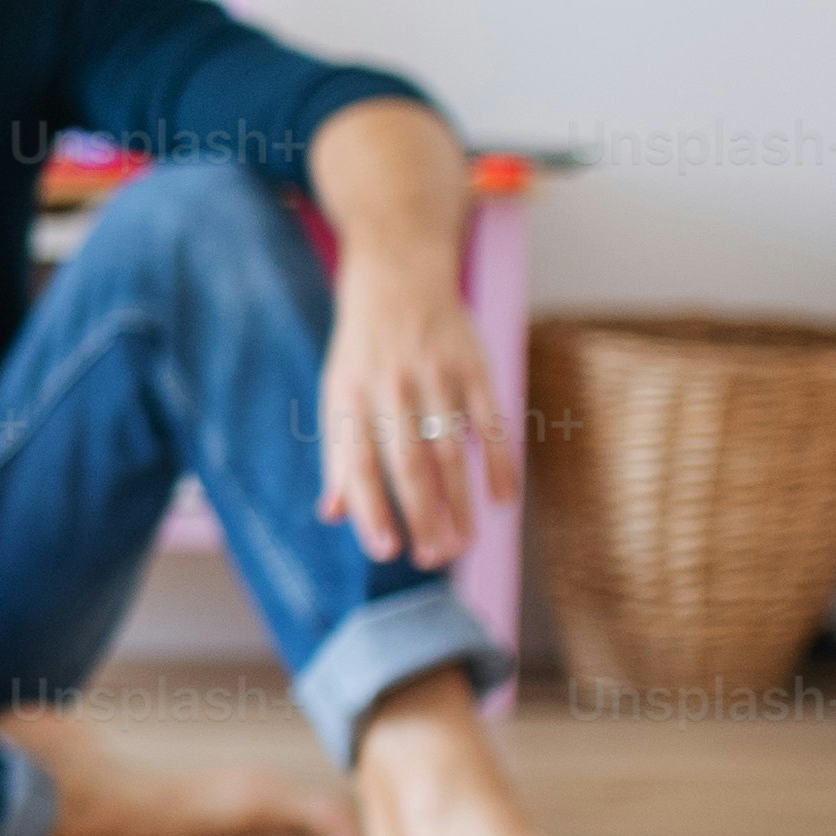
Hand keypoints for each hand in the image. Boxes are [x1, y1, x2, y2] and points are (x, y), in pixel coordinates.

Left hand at [316, 253, 508, 570]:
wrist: (397, 277)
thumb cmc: (364, 353)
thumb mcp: (338, 395)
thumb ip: (338, 456)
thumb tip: (333, 515)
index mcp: (350, 399)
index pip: (359, 464)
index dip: (371, 509)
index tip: (386, 551)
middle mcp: (390, 389)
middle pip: (408, 463)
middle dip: (422, 515)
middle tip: (435, 558)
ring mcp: (434, 376)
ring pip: (450, 450)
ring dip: (460, 501)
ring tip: (464, 543)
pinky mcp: (472, 366)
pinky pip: (491, 421)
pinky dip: (500, 463)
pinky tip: (503, 500)